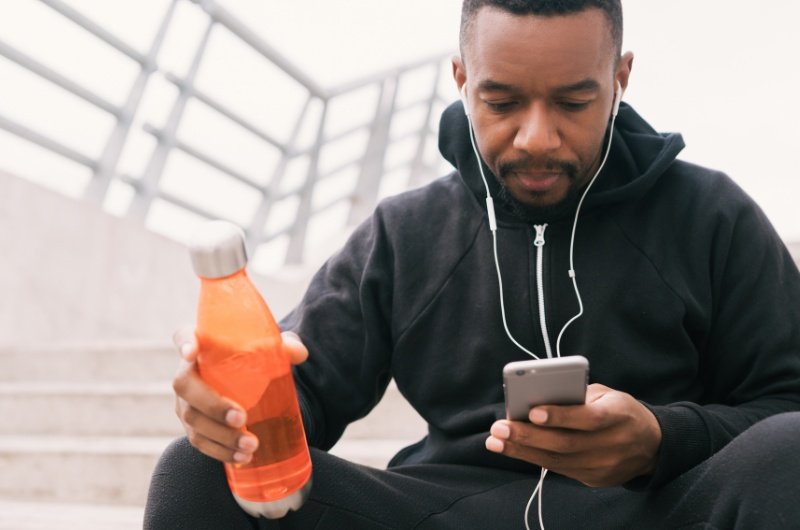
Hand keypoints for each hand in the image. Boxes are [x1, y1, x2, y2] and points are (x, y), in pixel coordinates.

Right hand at [171, 326, 308, 463]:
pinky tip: (241, 458)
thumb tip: (300, 353)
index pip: (183, 335)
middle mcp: (187, 371)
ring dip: (220, 436)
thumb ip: (285, 346)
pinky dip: (220, 451)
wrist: (247, 384)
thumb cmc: (254, 359)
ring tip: (251, 445)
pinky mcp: (193, 425)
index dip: (184, 342)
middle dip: (211, 404)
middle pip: (184, 385)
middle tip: (241, 418)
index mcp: (202, 344)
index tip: (193, 351)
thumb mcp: (271, 349)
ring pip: (193, 419)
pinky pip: (199, 441)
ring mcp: (186, 401)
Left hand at [485, 384, 660, 486]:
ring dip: (522, 451)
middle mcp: (613, 444)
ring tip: (496, 441)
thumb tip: (538, 397)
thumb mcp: (608, 395)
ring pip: (558, 461)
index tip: (532, 411)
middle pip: (566, 443)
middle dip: (528, 436)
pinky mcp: (594, 479)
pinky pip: (560, 470)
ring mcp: (603, 466)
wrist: (652, 445)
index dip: (560, 416)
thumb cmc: (620, 410)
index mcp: (619, 416)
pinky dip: (534, 459)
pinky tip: (514, 450)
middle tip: (499, 429)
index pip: (588, 418)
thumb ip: (577, 395)